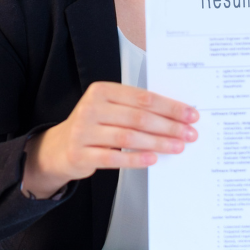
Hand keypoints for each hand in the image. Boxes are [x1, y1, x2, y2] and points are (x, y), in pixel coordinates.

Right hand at [21, 81, 198, 198]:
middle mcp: (91, 108)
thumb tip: (175, 116)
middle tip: (189, 133)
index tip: (190, 114)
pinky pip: (114, 157)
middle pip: (138, 117)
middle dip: (169, 126)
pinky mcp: (81, 154)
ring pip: (129, 137)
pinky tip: (153, 159)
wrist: (59, 148)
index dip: (169, 107)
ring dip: (158, 143)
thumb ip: (135, 108)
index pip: (142, 98)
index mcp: (101, 91)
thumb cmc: (93, 126)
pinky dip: (136, 158)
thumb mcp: (109, 109)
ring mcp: (84, 131)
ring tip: (177, 147)